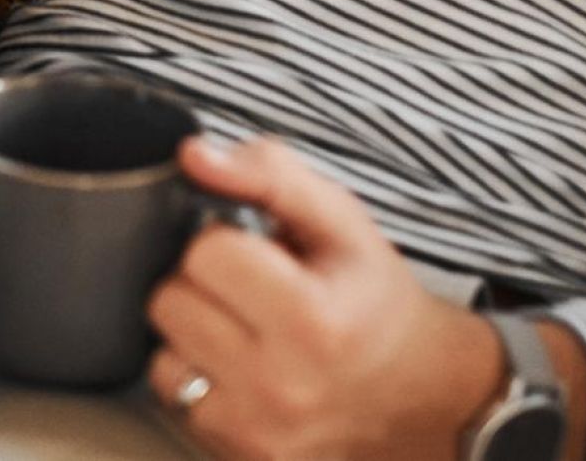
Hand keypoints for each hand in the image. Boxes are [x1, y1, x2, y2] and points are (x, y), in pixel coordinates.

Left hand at [145, 137, 512, 460]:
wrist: (423, 395)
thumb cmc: (377, 299)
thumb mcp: (342, 220)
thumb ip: (268, 173)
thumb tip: (194, 156)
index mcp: (310, 320)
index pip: (205, 252)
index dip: (224, 236)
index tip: (254, 248)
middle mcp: (278, 388)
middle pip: (171, 302)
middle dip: (203, 282)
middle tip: (248, 286)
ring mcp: (255, 435)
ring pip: (162, 356)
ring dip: (192, 334)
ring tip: (242, 327)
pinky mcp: (240, 460)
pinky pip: (174, 404)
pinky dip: (198, 379)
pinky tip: (240, 367)